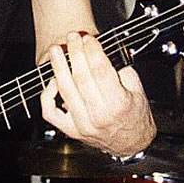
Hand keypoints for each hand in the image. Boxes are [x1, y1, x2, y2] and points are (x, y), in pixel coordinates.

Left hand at [40, 31, 155, 156]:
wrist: (131, 144)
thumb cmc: (134, 116)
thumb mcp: (137, 89)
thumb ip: (119, 68)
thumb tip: (100, 49)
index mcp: (118, 104)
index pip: (100, 71)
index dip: (92, 51)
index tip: (88, 39)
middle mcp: (99, 116)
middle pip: (81, 78)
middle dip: (75, 53)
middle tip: (72, 38)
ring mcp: (82, 125)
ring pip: (66, 91)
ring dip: (58, 67)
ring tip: (56, 51)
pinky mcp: (71, 130)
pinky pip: (51, 112)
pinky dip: (47, 95)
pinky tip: (52, 81)